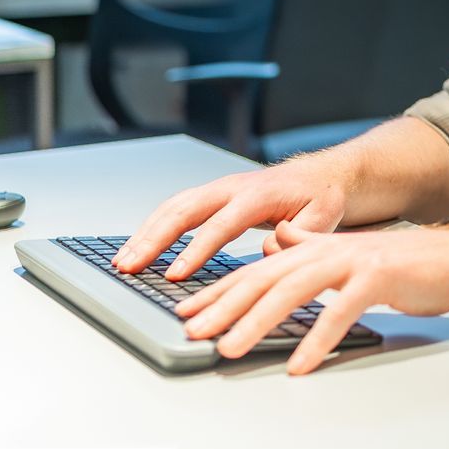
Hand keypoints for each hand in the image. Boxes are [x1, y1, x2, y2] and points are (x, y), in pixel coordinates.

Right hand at [115, 154, 352, 280]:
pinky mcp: (210, 196)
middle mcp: (231, 188)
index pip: (221, 224)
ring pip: (173, 207)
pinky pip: (175, 208)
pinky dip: (153, 227)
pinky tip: (138, 248)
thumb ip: (301, 235)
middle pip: (185, 210)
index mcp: (258, 195)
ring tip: (123, 262)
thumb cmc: (321, 198)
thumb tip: (269, 251)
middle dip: (154, 239)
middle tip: (130, 267)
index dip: (197, 249)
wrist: (319, 176)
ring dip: (146, 233)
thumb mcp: (324, 216)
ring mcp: (218, 189)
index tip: (175, 272)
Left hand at [176, 219, 448, 373]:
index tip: (188, 311)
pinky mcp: (377, 279)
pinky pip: (340, 313)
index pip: (257, 269)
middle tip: (195, 331)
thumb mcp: (346, 253)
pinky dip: (317, 340)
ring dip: (257, 323)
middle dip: (225, 306)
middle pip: (266, 278)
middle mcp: (328, 250)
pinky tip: (299, 364)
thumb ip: (309, 244)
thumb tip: (276, 238)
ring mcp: (352, 262)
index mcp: (316, 247)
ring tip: (231, 349)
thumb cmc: (400, 265)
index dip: (220, 290)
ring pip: (293, 291)